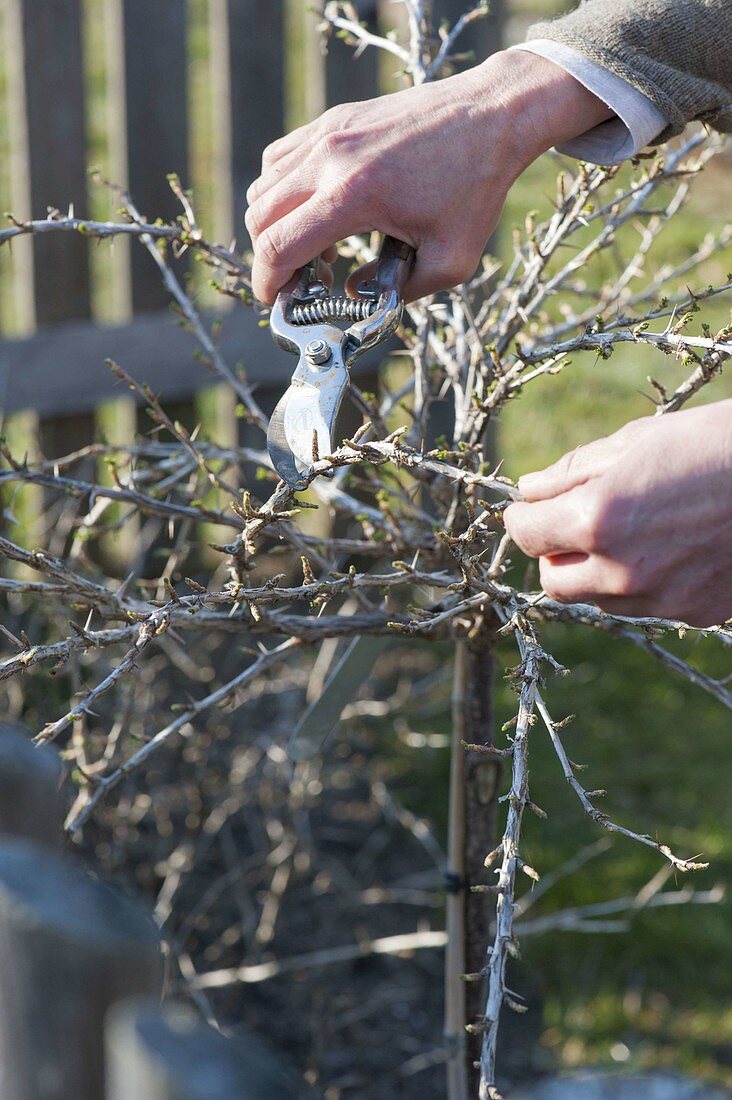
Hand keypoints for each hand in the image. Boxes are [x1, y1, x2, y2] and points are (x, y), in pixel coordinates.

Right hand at [246, 51, 610, 303]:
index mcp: (354, 195)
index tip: (274, 301)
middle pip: (259, 216)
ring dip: (276, 223)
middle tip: (302, 279)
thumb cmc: (476, 188)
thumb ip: (398, 291)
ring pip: (265, 185)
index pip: (278, 245)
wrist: (493, 115)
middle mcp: (330, 159)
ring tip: (318, 246)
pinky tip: (320, 208)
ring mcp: (328, 133)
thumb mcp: (451, 262)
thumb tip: (353, 293)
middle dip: (270, 257)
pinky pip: (282, 158)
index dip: (267, 282)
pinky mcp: (335, 119)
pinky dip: (284, 190)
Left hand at [503, 401, 731, 626]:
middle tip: (570, 524)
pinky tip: (669, 548)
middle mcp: (624, 570)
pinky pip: (647, 606)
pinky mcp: (697, 611)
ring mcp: (663, 598)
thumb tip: (530, 489)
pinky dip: (641, 584)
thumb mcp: (639, 440)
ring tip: (629, 531)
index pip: (527, 534)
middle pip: (554, 581)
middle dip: (552, 552)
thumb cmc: (718, 442)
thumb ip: (573, 471)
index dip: (521, 517)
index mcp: (600, 519)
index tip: (528, 508)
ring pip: (598, 600)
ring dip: (594, 573)